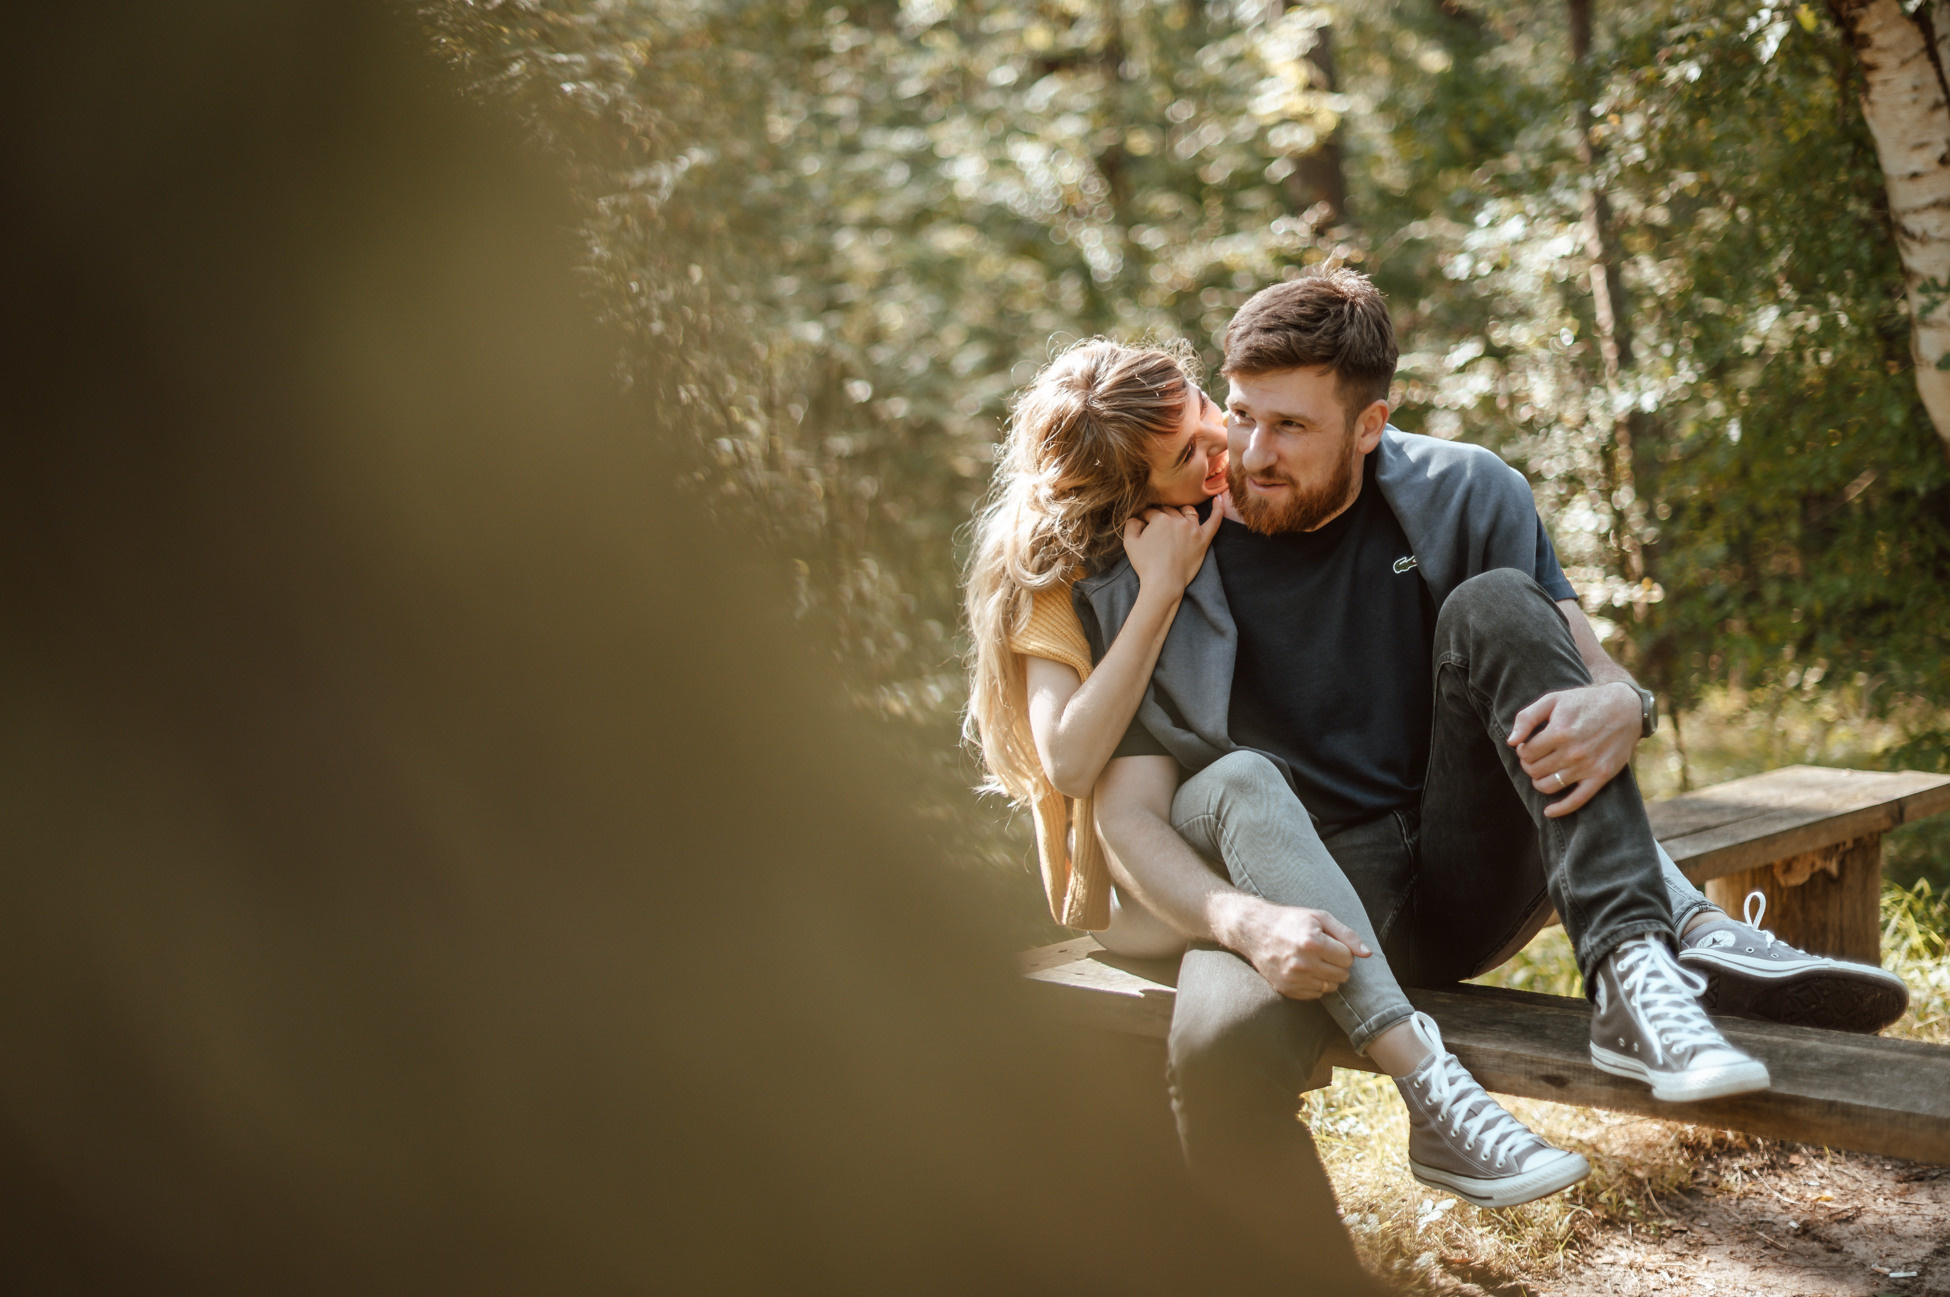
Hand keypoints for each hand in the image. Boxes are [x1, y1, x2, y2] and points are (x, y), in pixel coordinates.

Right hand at [1122, 504, 1221, 596]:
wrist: (1164, 584)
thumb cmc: (1145, 565)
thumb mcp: (1129, 543)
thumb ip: (1131, 524)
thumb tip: (1137, 518)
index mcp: (1160, 519)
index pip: (1150, 512)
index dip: (1144, 519)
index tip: (1142, 527)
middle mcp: (1178, 520)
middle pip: (1169, 511)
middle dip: (1160, 517)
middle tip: (1155, 529)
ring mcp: (1193, 529)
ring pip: (1187, 511)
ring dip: (1180, 512)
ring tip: (1175, 518)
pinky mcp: (1203, 540)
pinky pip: (1215, 521)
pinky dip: (1218, 509)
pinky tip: (1219, 498)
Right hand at [1241, 903, 1371, 1000]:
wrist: (1255, 930)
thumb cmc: (1291, 921)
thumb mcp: (1319, 917)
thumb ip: (1347, 935)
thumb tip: (1368, 954)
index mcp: (1313, 943)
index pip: (1348, 958)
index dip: (1343, 950)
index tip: (1330, 943)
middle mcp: (1302, 963)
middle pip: (1342, 975)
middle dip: (1338, 964)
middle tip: (1324, 952)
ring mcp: (1293, 978)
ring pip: (1331, 987)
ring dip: (1328, 976)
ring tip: (1315, 961)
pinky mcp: (1286, 989)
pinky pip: (1316, 994)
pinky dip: (1315, 984)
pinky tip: (1305, 970)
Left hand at [1507, 681, 1641, 817]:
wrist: (1625, 708)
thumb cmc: (1584, 702)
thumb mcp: (1553, 700)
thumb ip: (1527, 718)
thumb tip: (1511, 742)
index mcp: (1559, 731)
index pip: (1526, 753)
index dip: (1522, 750)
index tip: (1528, 746)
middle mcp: (1573, 752)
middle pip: (1535, 770)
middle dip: (1529, 765)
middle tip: (1535, 757)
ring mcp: (1588, 766)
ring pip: (1549, 786)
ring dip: (1538, 782)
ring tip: (1541, 772)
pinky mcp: (1601, 776)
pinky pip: (1577, 801)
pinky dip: (1560, 809)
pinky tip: (1548, 812)